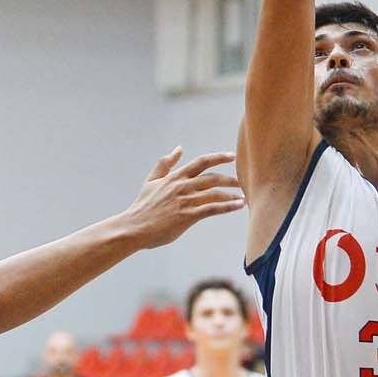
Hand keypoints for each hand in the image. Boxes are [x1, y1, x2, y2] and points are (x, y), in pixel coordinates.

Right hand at [120, 148, 245, 248]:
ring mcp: (185, 201)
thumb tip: (179, 149)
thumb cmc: (142, 206)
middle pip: (213, 178)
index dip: (218, 158)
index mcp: (175, 177)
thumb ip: (165, 164)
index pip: (201, 162)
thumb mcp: (151, 181)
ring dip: (232, 194)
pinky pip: (212, 209)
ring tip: (244, 196)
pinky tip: (237, 206)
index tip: (232, 156)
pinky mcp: (187, 216)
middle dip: (230, 179)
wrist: (134, 227)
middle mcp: (182, 186)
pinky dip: (227, 206)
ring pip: (215, 193)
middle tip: (243, 181)